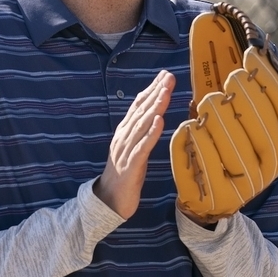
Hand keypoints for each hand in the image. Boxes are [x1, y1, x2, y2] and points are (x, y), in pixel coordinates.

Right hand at [95, 72, 173, 220]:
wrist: (109, 201)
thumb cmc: (125, 174)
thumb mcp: (134, 149)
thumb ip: (141, 133)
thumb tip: (154, 115)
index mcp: (125, 132)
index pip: (138, 107)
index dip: (151, 90)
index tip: (164, 76)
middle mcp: (124, 137)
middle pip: (141, 111)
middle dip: (155, 92)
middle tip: (168, 77)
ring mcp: (126, 151)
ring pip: (142, 125)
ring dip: (154, 107)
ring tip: (165, 92)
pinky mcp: (131, 166)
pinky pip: (142, 148)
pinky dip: (151, 134)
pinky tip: (160, 121)